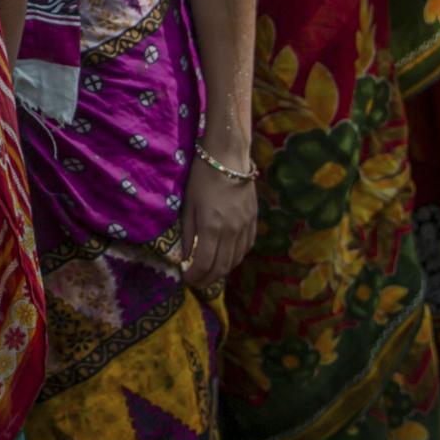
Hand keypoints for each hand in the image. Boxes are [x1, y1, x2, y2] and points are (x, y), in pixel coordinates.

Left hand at [176, 155, 257, 287]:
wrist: (228, 157)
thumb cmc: (201, 178)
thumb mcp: (188, 205)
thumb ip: (188, 233)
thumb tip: (185, 257)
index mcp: (212, 227)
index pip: (204, 264)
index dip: (194, 276)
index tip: (186, 278)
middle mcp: (231, 230)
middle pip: (222, 267)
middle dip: (207, 279)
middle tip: (196, 281)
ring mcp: (245, 226)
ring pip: (236, 260)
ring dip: (222, 271)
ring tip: (210, 272)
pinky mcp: (253, 220)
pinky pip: (246, 247)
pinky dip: (236, 257)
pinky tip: (227, 257)